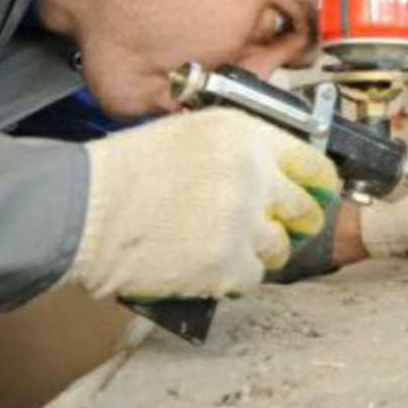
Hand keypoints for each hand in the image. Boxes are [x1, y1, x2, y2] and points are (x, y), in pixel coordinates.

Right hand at [64, 108, 338, 299]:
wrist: (85, 209)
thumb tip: (280, 171)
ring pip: (281, 246)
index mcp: (248, 137)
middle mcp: (255, 177)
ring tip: (231, 245)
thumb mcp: (193, 132)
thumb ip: (244, 147)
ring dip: (263, 249)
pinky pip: (254, 275)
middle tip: (288, 226)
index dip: (321, 182)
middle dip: (298, 220)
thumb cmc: (129, 170)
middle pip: (304, 208)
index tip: (322, 192)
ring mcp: (244, 223)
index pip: (312, 162)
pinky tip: (212, 263)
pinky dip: (237, 274)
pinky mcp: (227, 264)